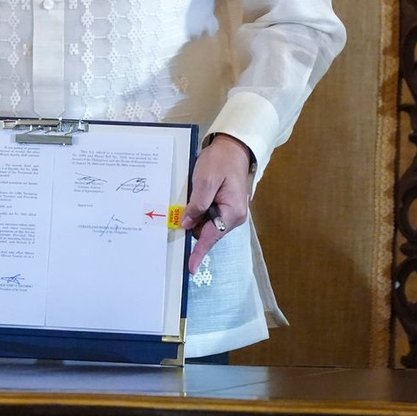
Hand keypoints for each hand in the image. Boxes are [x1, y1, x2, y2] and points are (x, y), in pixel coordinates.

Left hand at [182, 133, 253, 274]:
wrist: (233, 147)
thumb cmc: (221, 161)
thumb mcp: (205, 180)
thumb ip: (197, 204)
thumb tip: (186, 224)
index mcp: (232, 212)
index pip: (211, 237)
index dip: (199, 252)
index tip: (190, 267)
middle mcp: (233, 217)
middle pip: (207, 232)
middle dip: (193, 225)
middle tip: (183, 208)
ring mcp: (229, 212)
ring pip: (205, 224)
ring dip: (195, 215)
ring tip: (193, 192)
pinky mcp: (224, 207)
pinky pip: (207, 216)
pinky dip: (198, 210)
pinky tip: (195, 197)